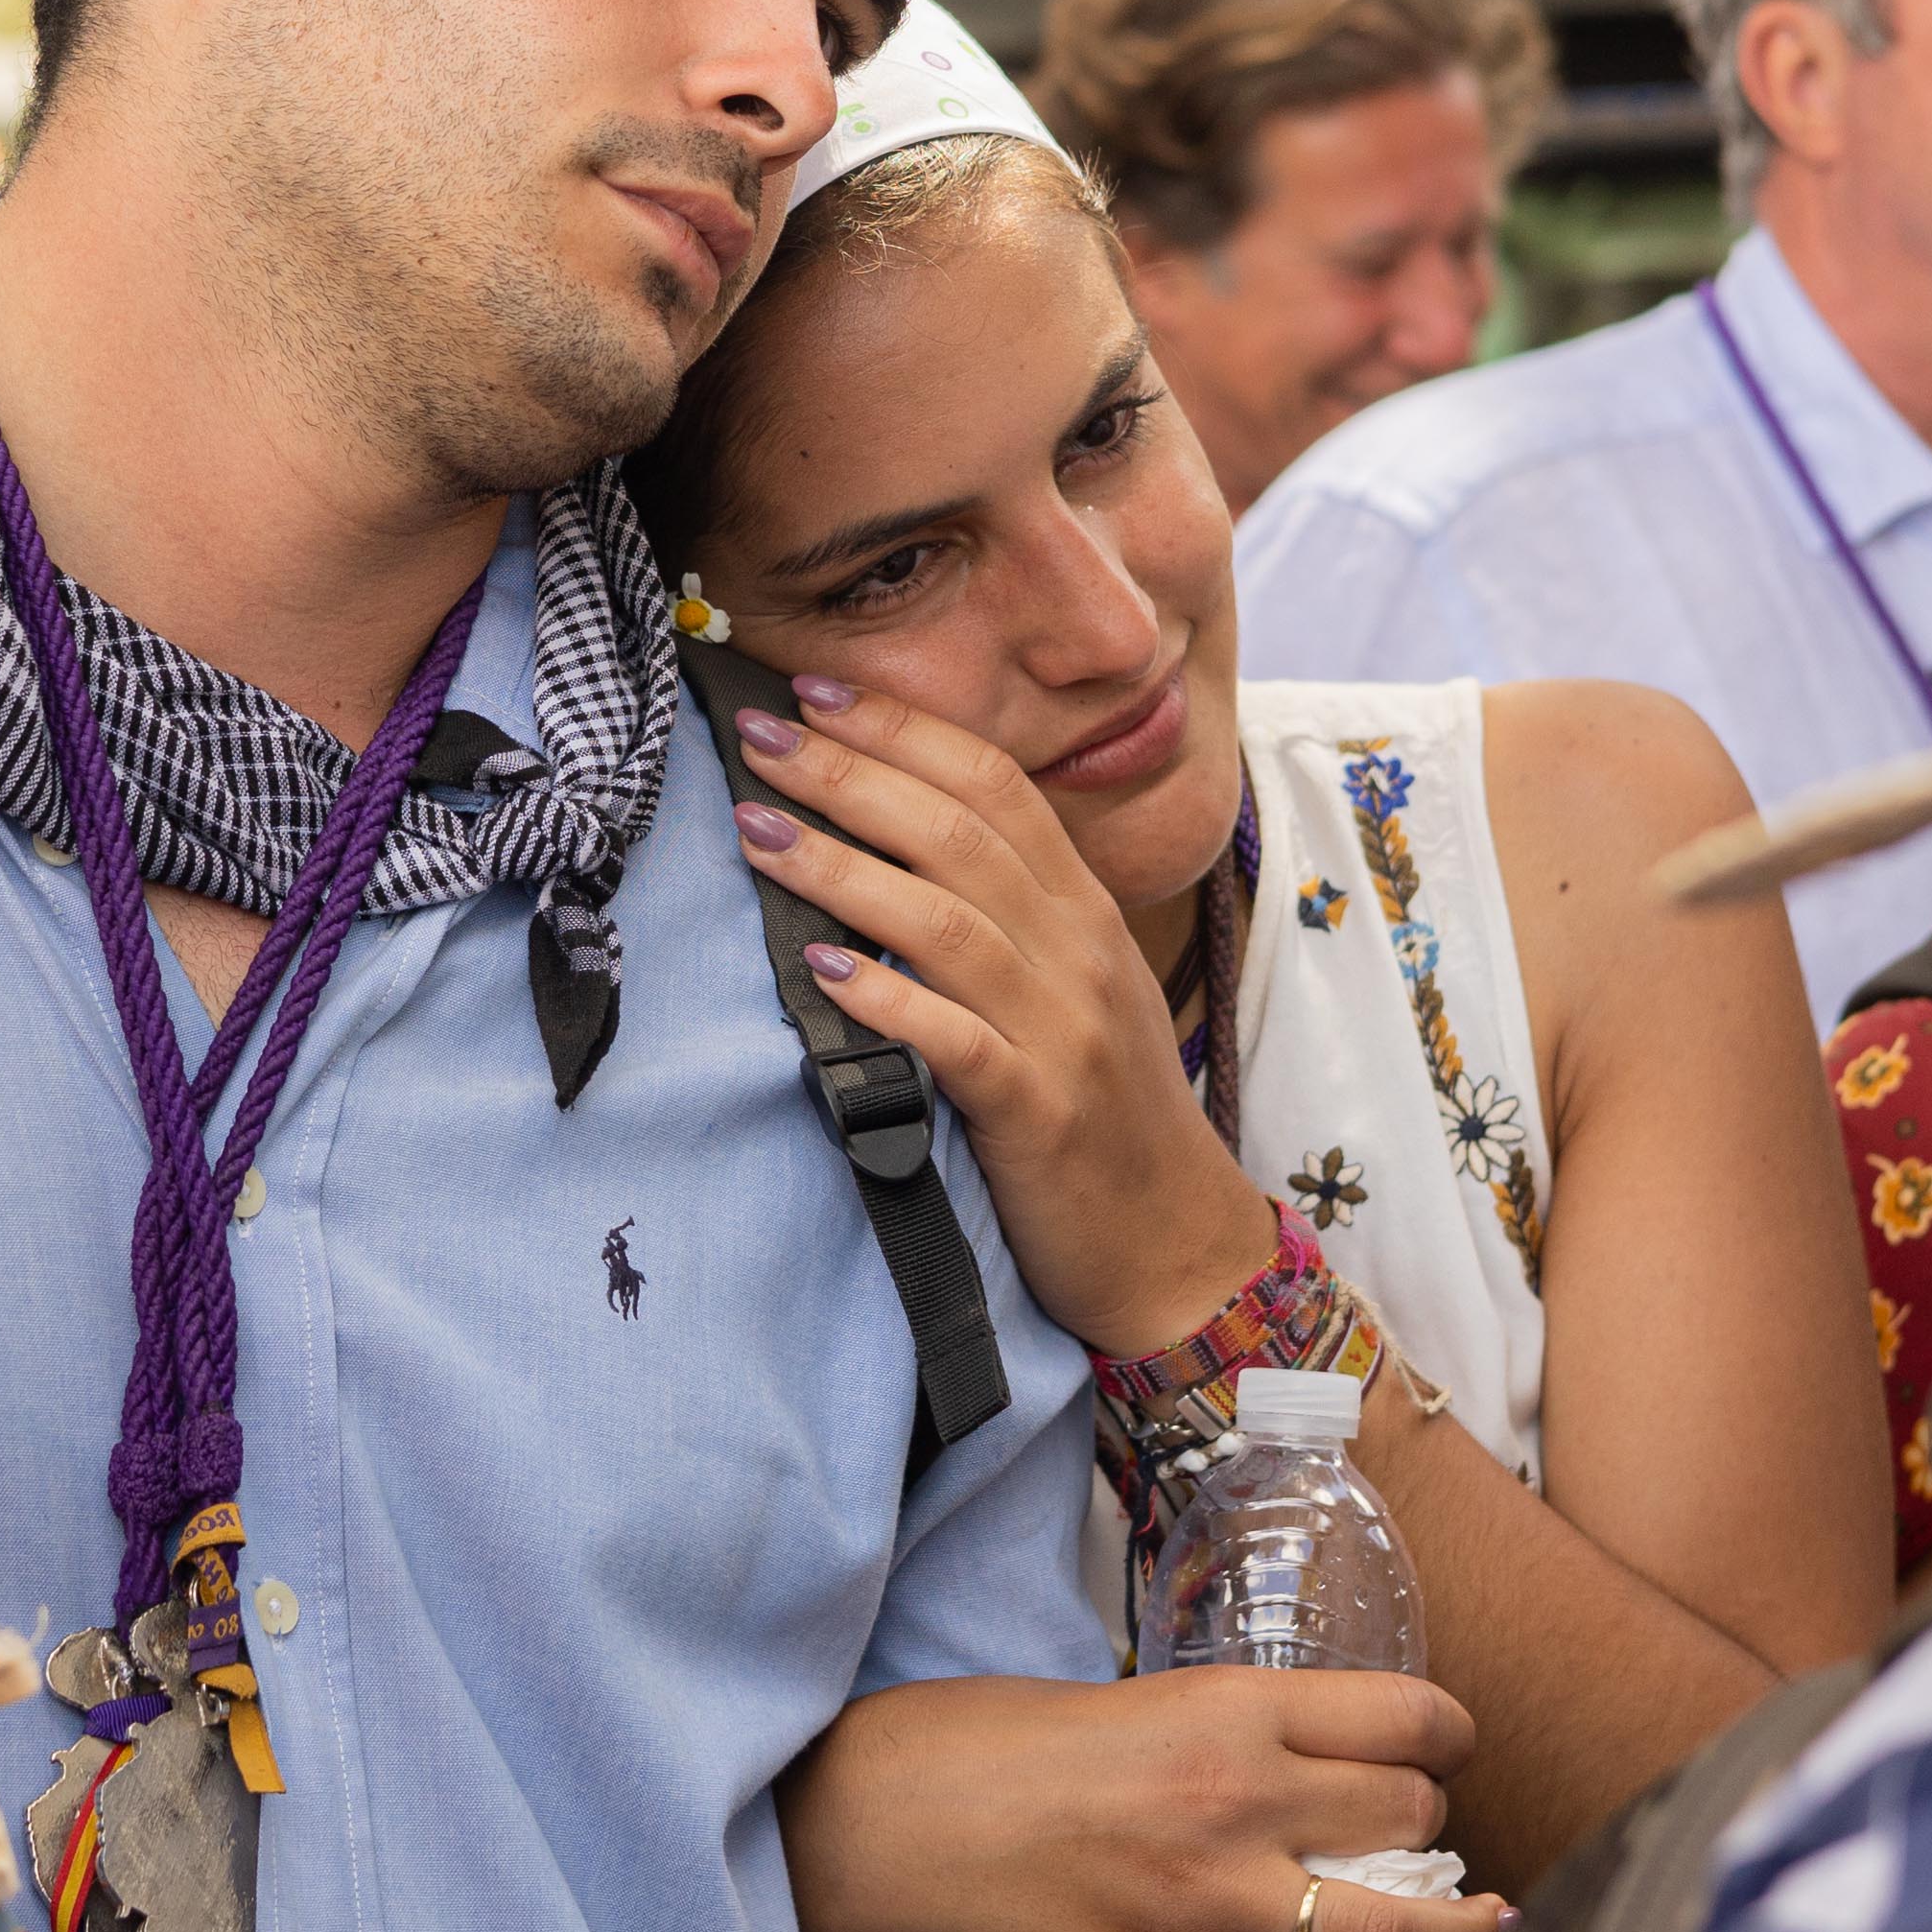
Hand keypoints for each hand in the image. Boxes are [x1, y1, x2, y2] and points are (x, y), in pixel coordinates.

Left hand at [731, 673, 1273, 1354]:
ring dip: (841, 868)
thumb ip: (1005, 914)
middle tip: (757, 733)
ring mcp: (1063, 1030)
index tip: (814, 690)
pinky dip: (888, 999)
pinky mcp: (1038, 1112)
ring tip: (756, 830)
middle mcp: (1079, 952)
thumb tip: (891, 838)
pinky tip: (822, 974)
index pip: (994, 785)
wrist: (1175, 1241)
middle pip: (958, 832)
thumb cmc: (1100, 1109)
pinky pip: (956, 1040)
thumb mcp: (1071, 988)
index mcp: (1084, 910)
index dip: (903, 731)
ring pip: (946, 921)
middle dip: (851, 772)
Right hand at [787, 1667, 1507, 1931]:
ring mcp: (1217, 1891)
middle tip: (1410, 1841)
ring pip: (1394, 1929)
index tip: (1447, 1755)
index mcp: (1236, 1706)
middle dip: (1431, 1831)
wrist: (919, 1815)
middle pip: (1414, 1815)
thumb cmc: (1018, 1744)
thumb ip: (1243, 1727)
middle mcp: (1243, 1793)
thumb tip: (1325, 1762)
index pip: (1410, 1717)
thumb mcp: (1152, 1695)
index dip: (1451, 1740)